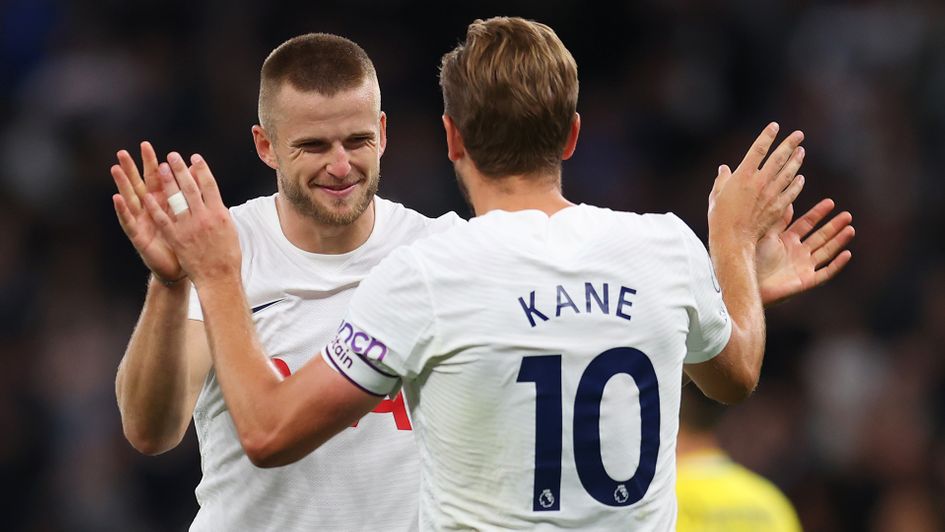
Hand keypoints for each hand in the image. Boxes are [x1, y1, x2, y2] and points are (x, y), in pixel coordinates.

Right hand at [111, 142, 184, 282]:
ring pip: (130, 199)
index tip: (145, 145)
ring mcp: (142, 222)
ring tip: (115, 169)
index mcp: (164, 202)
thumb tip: (197, 171)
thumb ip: (191, 194)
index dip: (150, 162)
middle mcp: (150, 209)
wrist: (182, 268)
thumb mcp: (190, 214)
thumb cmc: (187, 240)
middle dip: (131, 168)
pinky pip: (129, 222)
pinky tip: (117, 198)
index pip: (155, 178)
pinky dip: (123, 210)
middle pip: (139, 185)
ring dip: (122, 184)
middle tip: (123, 152)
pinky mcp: (139, 236)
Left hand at [143, 152, 241, 287]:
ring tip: (160, 167)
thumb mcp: (229, 230)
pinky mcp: (177, 238)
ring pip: (176, 199)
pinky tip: (147, 195)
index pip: (210, 185)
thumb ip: (220, 213)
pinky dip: (154, 207)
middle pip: (191, 188)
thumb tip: (214, 199)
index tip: (195, 157)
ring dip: (167, 182)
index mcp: (219, 213)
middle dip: (181, 170)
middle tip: (173, 156)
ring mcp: (189, 227)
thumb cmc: (227, 256)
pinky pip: (163, 219)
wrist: (218, 277)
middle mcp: (204, 217)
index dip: (202, 169)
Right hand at [708, 123, 806, 248]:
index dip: (767, 136)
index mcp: (743, 175)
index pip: (758, 149)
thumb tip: (724, 169)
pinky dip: (797, 184)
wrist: (733, 239)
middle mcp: (759, 182)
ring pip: (788, 173)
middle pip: (778, 158)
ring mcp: (771, 194)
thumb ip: (722, 180)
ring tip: (801, 152)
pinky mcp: (778, 207)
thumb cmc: (720, 218)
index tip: (775, 126)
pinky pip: (791, 192)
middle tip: (799, 135)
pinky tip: (800, 178)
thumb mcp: (716, 196)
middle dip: (789, 144)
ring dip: (796, 161)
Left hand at [757, 199, 853, 305]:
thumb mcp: (766, 236)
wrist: (749, 283)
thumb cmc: (752, 260)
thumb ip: (779, 221)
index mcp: (786, 240)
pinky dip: (837, 264)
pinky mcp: (807, 281)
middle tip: (847, 215)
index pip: (806, 224)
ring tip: (850, 229)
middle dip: (834, 226)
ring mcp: (803, 266)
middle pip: (820, 237)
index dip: (818, 213)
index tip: (831, 202)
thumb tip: (788, 202)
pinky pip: (826, 272)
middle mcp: (797, 252)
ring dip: (839, 241)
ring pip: (826, 251)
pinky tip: (847, 254)